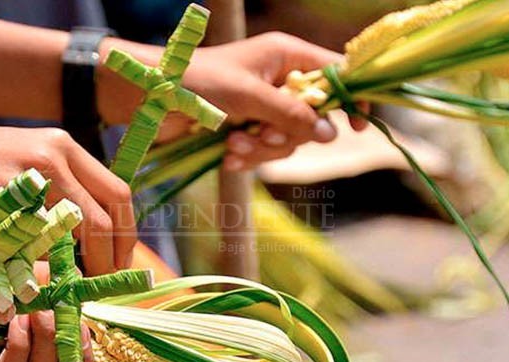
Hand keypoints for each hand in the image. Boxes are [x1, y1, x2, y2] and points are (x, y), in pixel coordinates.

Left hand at [98, 33, 367, 171]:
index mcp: (286, 56)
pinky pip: (266, 152)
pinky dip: (249, 158)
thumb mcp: (249, 96)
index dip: (351, 98)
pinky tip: (227, 156)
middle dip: (289, 135)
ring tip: (234, 146)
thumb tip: (330, 133)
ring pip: (289, 141)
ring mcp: (263, 107)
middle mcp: (279, 80)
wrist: (150, 101)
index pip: (335, 73)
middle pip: (314, 117)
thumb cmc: (196, 82)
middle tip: (263, 137)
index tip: (359, 126)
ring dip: (263, 150)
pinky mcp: (247, 130)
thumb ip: (292, 114)